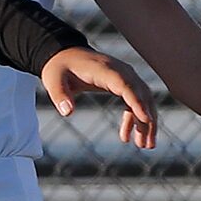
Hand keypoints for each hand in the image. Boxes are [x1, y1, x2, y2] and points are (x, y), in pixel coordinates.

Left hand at [41, 46, 157, 147]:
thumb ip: (60, 95)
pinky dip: (133, 119)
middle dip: (147, 119)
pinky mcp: (122, 84)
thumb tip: (67, 112)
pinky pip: (133, 102)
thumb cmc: (59, 68)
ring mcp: (124, 77)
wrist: (64, 55)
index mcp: (105, 69)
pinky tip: (126, 138)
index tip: (146, 119)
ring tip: (144, 146)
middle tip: (147, 145)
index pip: (126, 86)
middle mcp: (121, 71)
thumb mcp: (53, 81)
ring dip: (145, 122)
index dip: (137, 102)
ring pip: (143, 99)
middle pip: (141, 95)